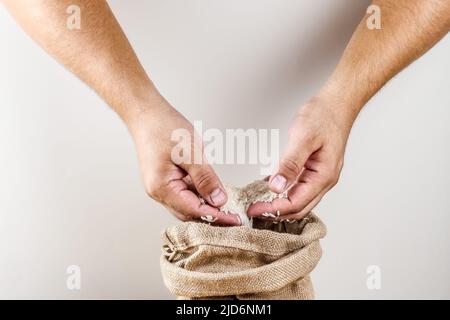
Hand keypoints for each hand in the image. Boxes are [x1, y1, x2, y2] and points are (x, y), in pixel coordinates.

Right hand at [128, 93, 239, 225]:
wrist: (146, 113)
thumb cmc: (163, 127)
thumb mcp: (191, 152)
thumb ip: (206, 179)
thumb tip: (219, 200)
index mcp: (161, 187)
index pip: (193, 210)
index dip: (216, 216)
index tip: (235, 220)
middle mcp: (158, 191)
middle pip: (189, 212)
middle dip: (211, 215)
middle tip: (233, 215)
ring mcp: (160, 186)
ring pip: (187, 203)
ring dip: (205, 204)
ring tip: (226, 203)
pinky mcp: (165, 179)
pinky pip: (184, 192)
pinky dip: (199, 194)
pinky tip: (211, 189)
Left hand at [248, 97, 353, 220]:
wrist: (337, 104)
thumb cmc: (323, 116)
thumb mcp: (303, 138)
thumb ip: (290, 163)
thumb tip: (276, 186)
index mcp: (323, 176)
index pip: (296, 203)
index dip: (274, 209)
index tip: (255, 209)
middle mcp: (324, 180)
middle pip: (299, 208)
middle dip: (276, 212)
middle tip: (254, 210)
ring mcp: (321, 176)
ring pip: (300, 200)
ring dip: (281, 206)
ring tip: (261, 204)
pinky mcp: (315, 170)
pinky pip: (300, 188)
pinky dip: (286, 194)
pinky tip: (272, 190)